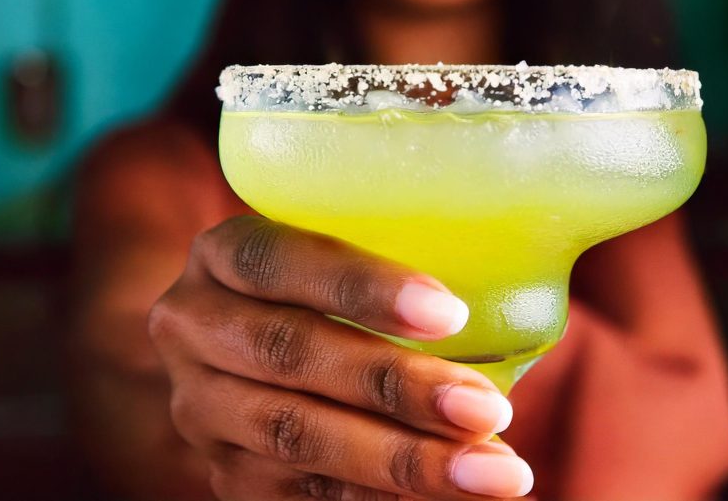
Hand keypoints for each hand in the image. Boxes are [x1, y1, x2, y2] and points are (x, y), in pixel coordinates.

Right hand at [148, 216, 534, 499]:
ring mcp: (201, 408)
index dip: (359, 287)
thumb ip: (400, 250)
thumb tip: (534, 257)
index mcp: (223, 254)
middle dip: (394, 386)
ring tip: (494, 470)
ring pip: (298, 436)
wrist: (249, 352)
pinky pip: (303, 491)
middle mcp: (194, 327)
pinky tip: (448, 493)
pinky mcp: (224, 473)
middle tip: (485, 408)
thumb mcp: (339, 252)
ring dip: (402, 460)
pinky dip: (380, 495)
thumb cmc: (326, 291)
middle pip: (289, 353)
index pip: (278, 261)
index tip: (448, 313)